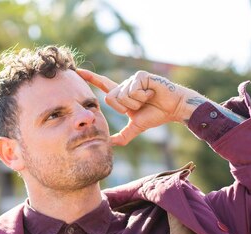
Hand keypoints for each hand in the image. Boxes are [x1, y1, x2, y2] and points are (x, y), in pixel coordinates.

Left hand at [78, 69, 202, 144]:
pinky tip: (151, 93)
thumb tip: (109, 144)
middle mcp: (125, 86)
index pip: (103, 85)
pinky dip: (142, 96)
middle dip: (124, 107)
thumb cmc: (156, 115)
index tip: (78, 71)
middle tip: (140, 106)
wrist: (172, 108)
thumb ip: (122, 136)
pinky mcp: (140, 76)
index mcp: (122, 96)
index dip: (91, 78)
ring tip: (147, 99)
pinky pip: (132, 90)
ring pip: (121, 95)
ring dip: (136, 102)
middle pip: (110, 99)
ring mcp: (132, 80)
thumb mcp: (136, 128)